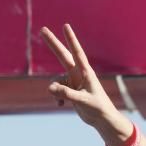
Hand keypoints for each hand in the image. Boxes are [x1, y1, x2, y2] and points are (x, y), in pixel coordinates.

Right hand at [40, 24, 132, 145]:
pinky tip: (61, 105)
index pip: (77, 53)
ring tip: (63, 101)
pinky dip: (57, 97)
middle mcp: (79, 74)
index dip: (71, 39)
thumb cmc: (98, 109)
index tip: (66, 26)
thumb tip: (50, 88)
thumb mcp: (82, 101)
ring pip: (56, 81)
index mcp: (86, 73)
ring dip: (56, 90)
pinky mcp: (70, 90)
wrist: (103, 120)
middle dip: (53, 43)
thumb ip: (67, 94)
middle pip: (63, 55)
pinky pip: (56, 90)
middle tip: (42, 29)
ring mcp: (74, 81)